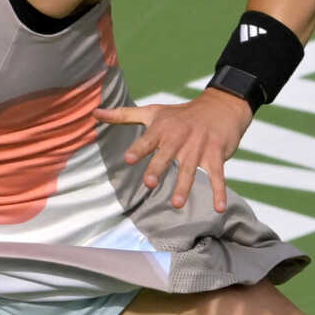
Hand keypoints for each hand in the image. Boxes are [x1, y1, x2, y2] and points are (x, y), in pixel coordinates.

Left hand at [97, 88, 251, 211]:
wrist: (220, 106)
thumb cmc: (180, 113)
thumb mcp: (152, 112)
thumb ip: (122, 115)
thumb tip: (94, 113)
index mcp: (162, 128)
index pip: (148, 139)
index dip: (139, 149)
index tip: (128, 159)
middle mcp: (180, 138)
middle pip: (168, 154)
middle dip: (159, 167)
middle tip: (149, 183)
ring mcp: (199, 147)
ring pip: (190, 168)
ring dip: (184, 186)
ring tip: (176, 203)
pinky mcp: (216, 155)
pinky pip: (218, 175)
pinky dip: (219, 191)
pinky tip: (218, 208)